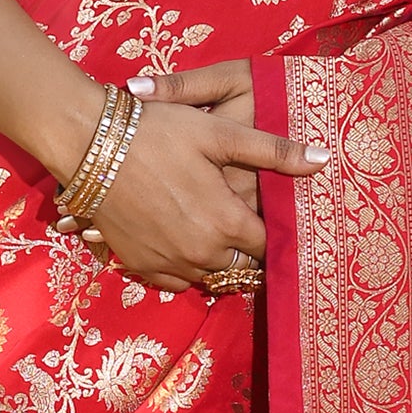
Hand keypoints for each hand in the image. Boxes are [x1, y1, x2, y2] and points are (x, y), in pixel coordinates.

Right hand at [75, 63, 324, 291]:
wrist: (88, 144)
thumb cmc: (158, 132)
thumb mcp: (219, 134)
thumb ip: (273, 152)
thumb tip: (323, 160)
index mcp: (227, 222)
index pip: (268, 245)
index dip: (274, 232)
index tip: (275, 220)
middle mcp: (201, 253)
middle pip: (241, 266)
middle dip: (248, 250)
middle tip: (245, 226)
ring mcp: (168, 263)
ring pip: (209, 275)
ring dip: (218, 260)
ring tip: (214, 232)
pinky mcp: (140, 265)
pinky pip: (175, 281)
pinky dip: (185, 268)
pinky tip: (183, 242)